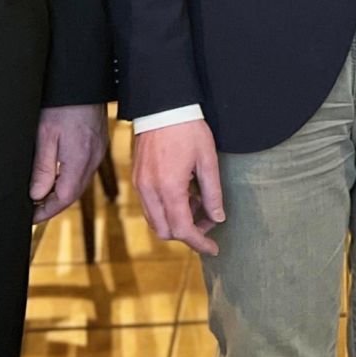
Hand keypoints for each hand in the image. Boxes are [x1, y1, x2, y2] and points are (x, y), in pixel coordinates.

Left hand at [30, 103, 109, 223]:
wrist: (83, 82)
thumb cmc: (62, 105)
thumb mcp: (45, 136)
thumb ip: (43, 169)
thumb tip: (36, 196)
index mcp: (79, 161)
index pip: (64, 198)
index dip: (46, 211)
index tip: (31, 217)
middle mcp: (92, 160)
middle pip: (73, 193)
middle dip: (53, 205)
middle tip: (33, 210)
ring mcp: (97, 152)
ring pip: (79, 182)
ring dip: (61, 192)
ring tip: (41, 195)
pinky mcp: (97, 145)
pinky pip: (84, 170)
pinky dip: (70, 178)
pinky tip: (57, 175)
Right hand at [132, 117, 224, 255]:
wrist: (163, 106)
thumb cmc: (188, 130)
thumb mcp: (208, 160)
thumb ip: (213, 193)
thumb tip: (217, 218)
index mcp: (169, 187)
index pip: (182, 229)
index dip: (199, 243)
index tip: (214, 249)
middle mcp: (149, 190)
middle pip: (165, 231)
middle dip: (188, 233)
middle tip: (209, 222)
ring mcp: (140, 185)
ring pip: (156, 221)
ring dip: (177, 222)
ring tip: (198, 203)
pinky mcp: (137, 179)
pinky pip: (150, 207)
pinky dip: (167, 210)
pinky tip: (185, 194)